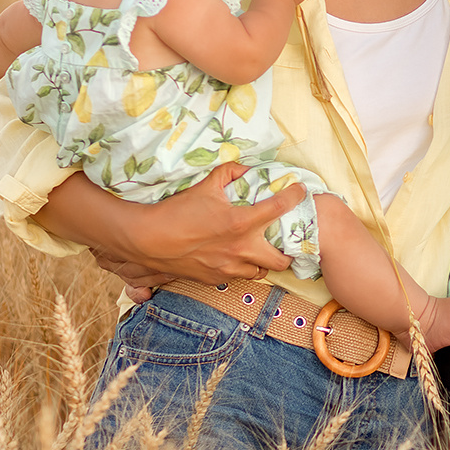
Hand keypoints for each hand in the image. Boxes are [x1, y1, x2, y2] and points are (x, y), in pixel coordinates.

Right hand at [88, 163, 303, 291]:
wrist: (149, 239)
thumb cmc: (178, 210)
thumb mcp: (205, 185)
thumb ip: (229, 173)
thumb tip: (245, 169)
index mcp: (241, 223)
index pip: (280, 208)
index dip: (295, 196)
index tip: (300, 191)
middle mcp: (241, 250)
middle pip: (282, 261)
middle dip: (287, 250)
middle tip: (282, 237)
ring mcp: (229, 269)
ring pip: (261, 272)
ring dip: (263, 261)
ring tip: (258, 248)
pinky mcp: (215, 279)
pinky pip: (237, 277)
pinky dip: (240, 268)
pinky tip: (233, 256)